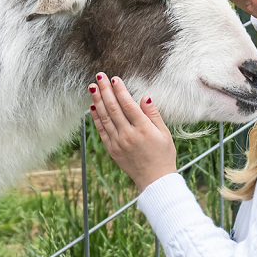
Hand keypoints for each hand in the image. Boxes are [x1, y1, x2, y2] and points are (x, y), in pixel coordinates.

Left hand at [88, 73, 176, 192]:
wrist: (155, 180)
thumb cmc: (163, 154)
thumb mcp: (164, 133)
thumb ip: (153, 114)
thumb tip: (144, 97)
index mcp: (143, 128)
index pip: (128, 104)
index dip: (120, 90)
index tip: (114, 78)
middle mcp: (128, 134)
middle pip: (113, 108)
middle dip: (105, 90)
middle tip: (99, 76)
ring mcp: (118, 142)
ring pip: (105, 118)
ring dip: (97, 101)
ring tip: (92, 87)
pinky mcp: (112, 149)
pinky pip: (102, 131)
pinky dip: (96, 118)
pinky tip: (92, 107)